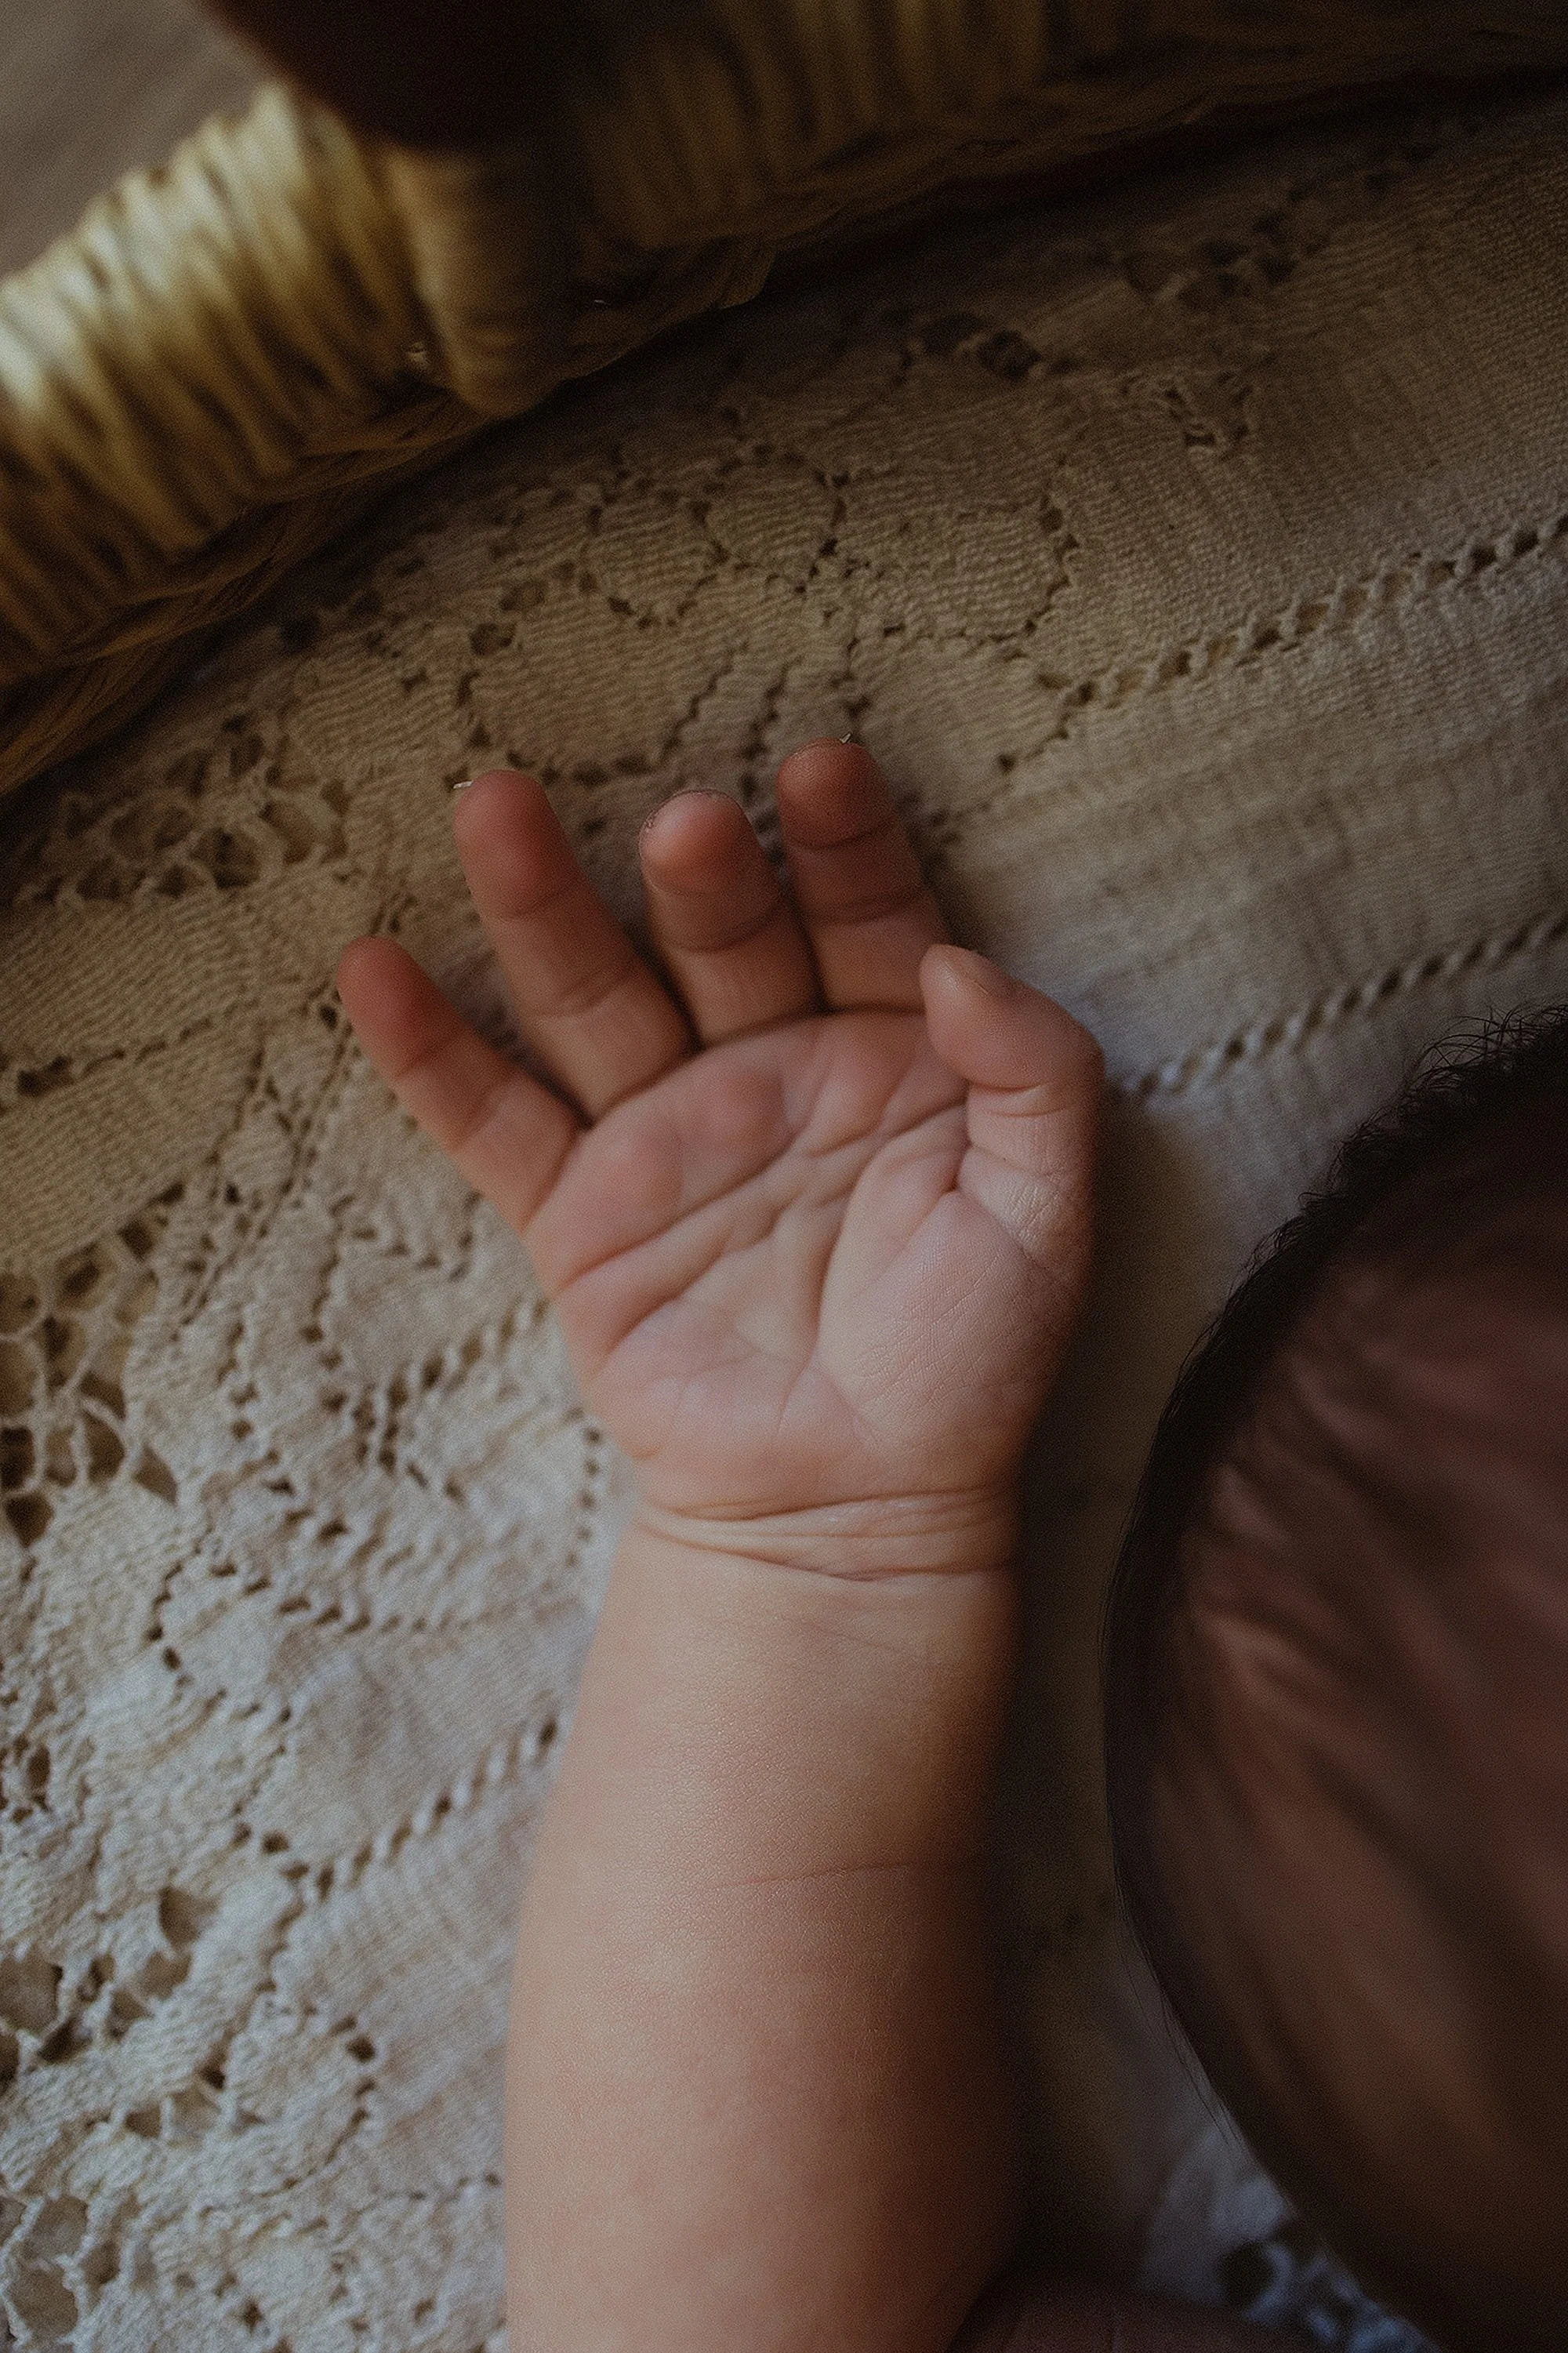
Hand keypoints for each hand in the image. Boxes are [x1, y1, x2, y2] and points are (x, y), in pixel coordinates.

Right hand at [338, 742, 1101, 1576]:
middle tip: (689, 824)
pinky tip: (374, 969)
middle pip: (718, 939)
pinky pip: (495, 1125)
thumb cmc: (968, 1365)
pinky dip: (433, 1055)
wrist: (857, 1512)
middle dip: (702, 877)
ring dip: (541, 907)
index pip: (863, 916)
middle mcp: (766, 1066)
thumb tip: (955, 957)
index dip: (845, 845)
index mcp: (887, 1051)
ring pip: (594, 998)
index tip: (823, 769)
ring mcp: (663, 1134)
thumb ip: (1035, 1075)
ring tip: (493, 807)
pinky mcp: (577, 1215)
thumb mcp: (1046, 1217)